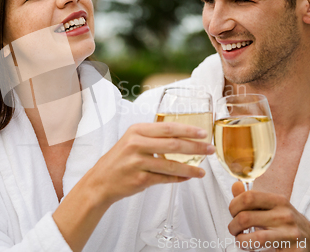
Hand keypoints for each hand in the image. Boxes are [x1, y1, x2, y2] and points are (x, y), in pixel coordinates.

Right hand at [54, 122, 213, 251]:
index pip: (167, 128)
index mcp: (136, 131)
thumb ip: (153, 137)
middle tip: (209, 149)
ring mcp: (137, 162)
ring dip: (190, 168)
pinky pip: (164, 178)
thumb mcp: (131, 141)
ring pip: (171, 165)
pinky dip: (178, 179)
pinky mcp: (139, 179)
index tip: (203, 133)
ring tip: (202, 171)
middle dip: (195, 147)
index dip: (188, 130)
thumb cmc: (119, 160)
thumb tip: (182, 138)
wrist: (100, 181)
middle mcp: (136, 144)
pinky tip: (188, 178)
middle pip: (173, 144)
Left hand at [228, 182, 309, 250]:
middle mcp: (285, 215)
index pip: (248, 196)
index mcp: (278, 201)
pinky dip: (253, 250)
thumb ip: (252, 198)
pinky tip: (253, 249)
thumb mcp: (273, 206)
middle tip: (234, 230)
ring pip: (256, 238)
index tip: (233, 213)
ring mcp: (290, 234)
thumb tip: (235, 185)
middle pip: (246, 217)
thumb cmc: (287, 222)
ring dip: (241, 241)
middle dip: (233, 226)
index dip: (234, 205)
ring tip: (240, 240)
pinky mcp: (293, 251)